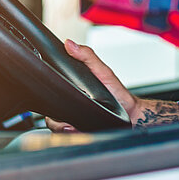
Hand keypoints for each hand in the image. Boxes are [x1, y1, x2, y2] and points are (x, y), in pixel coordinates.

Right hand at [45, 40, 178, 131]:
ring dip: (61, 127)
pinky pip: (65, 136)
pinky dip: (68, 133)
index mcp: (72, 89)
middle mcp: (70, 104)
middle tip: (66, 117)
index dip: (47, 95)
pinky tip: (76, 129)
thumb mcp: (103, 72)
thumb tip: (69, 43)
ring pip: (54, 126)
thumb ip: (88, 57)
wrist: (131, 116)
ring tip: (72, 124)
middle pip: (49, 113)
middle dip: (54, 117)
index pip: (50, 92)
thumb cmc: (118, 94)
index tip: (52, 98)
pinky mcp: (78, 131)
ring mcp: (73, 119)